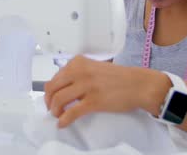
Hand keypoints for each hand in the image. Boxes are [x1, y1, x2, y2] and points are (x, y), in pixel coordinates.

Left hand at [43, 55, 169, 127]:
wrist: (138, 84)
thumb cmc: (119, 77)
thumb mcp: (94, 68)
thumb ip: (79, 73)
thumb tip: (62, 88)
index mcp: (78, 62)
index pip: (55, 77)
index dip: (50, 90)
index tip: (52, 98)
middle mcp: (79, 71)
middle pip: (52, 88)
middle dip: (48, 101)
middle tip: (52, 109)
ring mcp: (86, 86)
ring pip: (58, 100)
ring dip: (54, 111)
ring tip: (58, 116)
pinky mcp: (93, 101)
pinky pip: (70, 113)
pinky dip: (63, 120)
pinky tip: (62, 124)